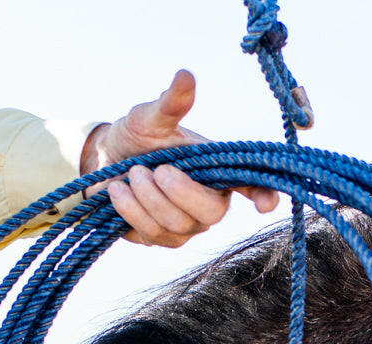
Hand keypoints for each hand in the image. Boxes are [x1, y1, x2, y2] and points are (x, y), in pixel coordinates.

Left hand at [80, 70, 278, 246]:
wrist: (105, 163)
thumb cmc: (137, 138)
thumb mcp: (151, 118)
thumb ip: (171, 103)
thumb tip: (185, 76)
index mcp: (218, 170)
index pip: (249, 185)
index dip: (263, 195)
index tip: (266, 204)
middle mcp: (209, 202)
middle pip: (211, 214)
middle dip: (180, 193)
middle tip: (154, 169)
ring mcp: (188, 226)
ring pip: (177, 225)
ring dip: (148, 198)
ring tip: (133, 173)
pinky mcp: (163, 239)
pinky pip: (153, 233)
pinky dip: (132, 210)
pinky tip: (118, 191)